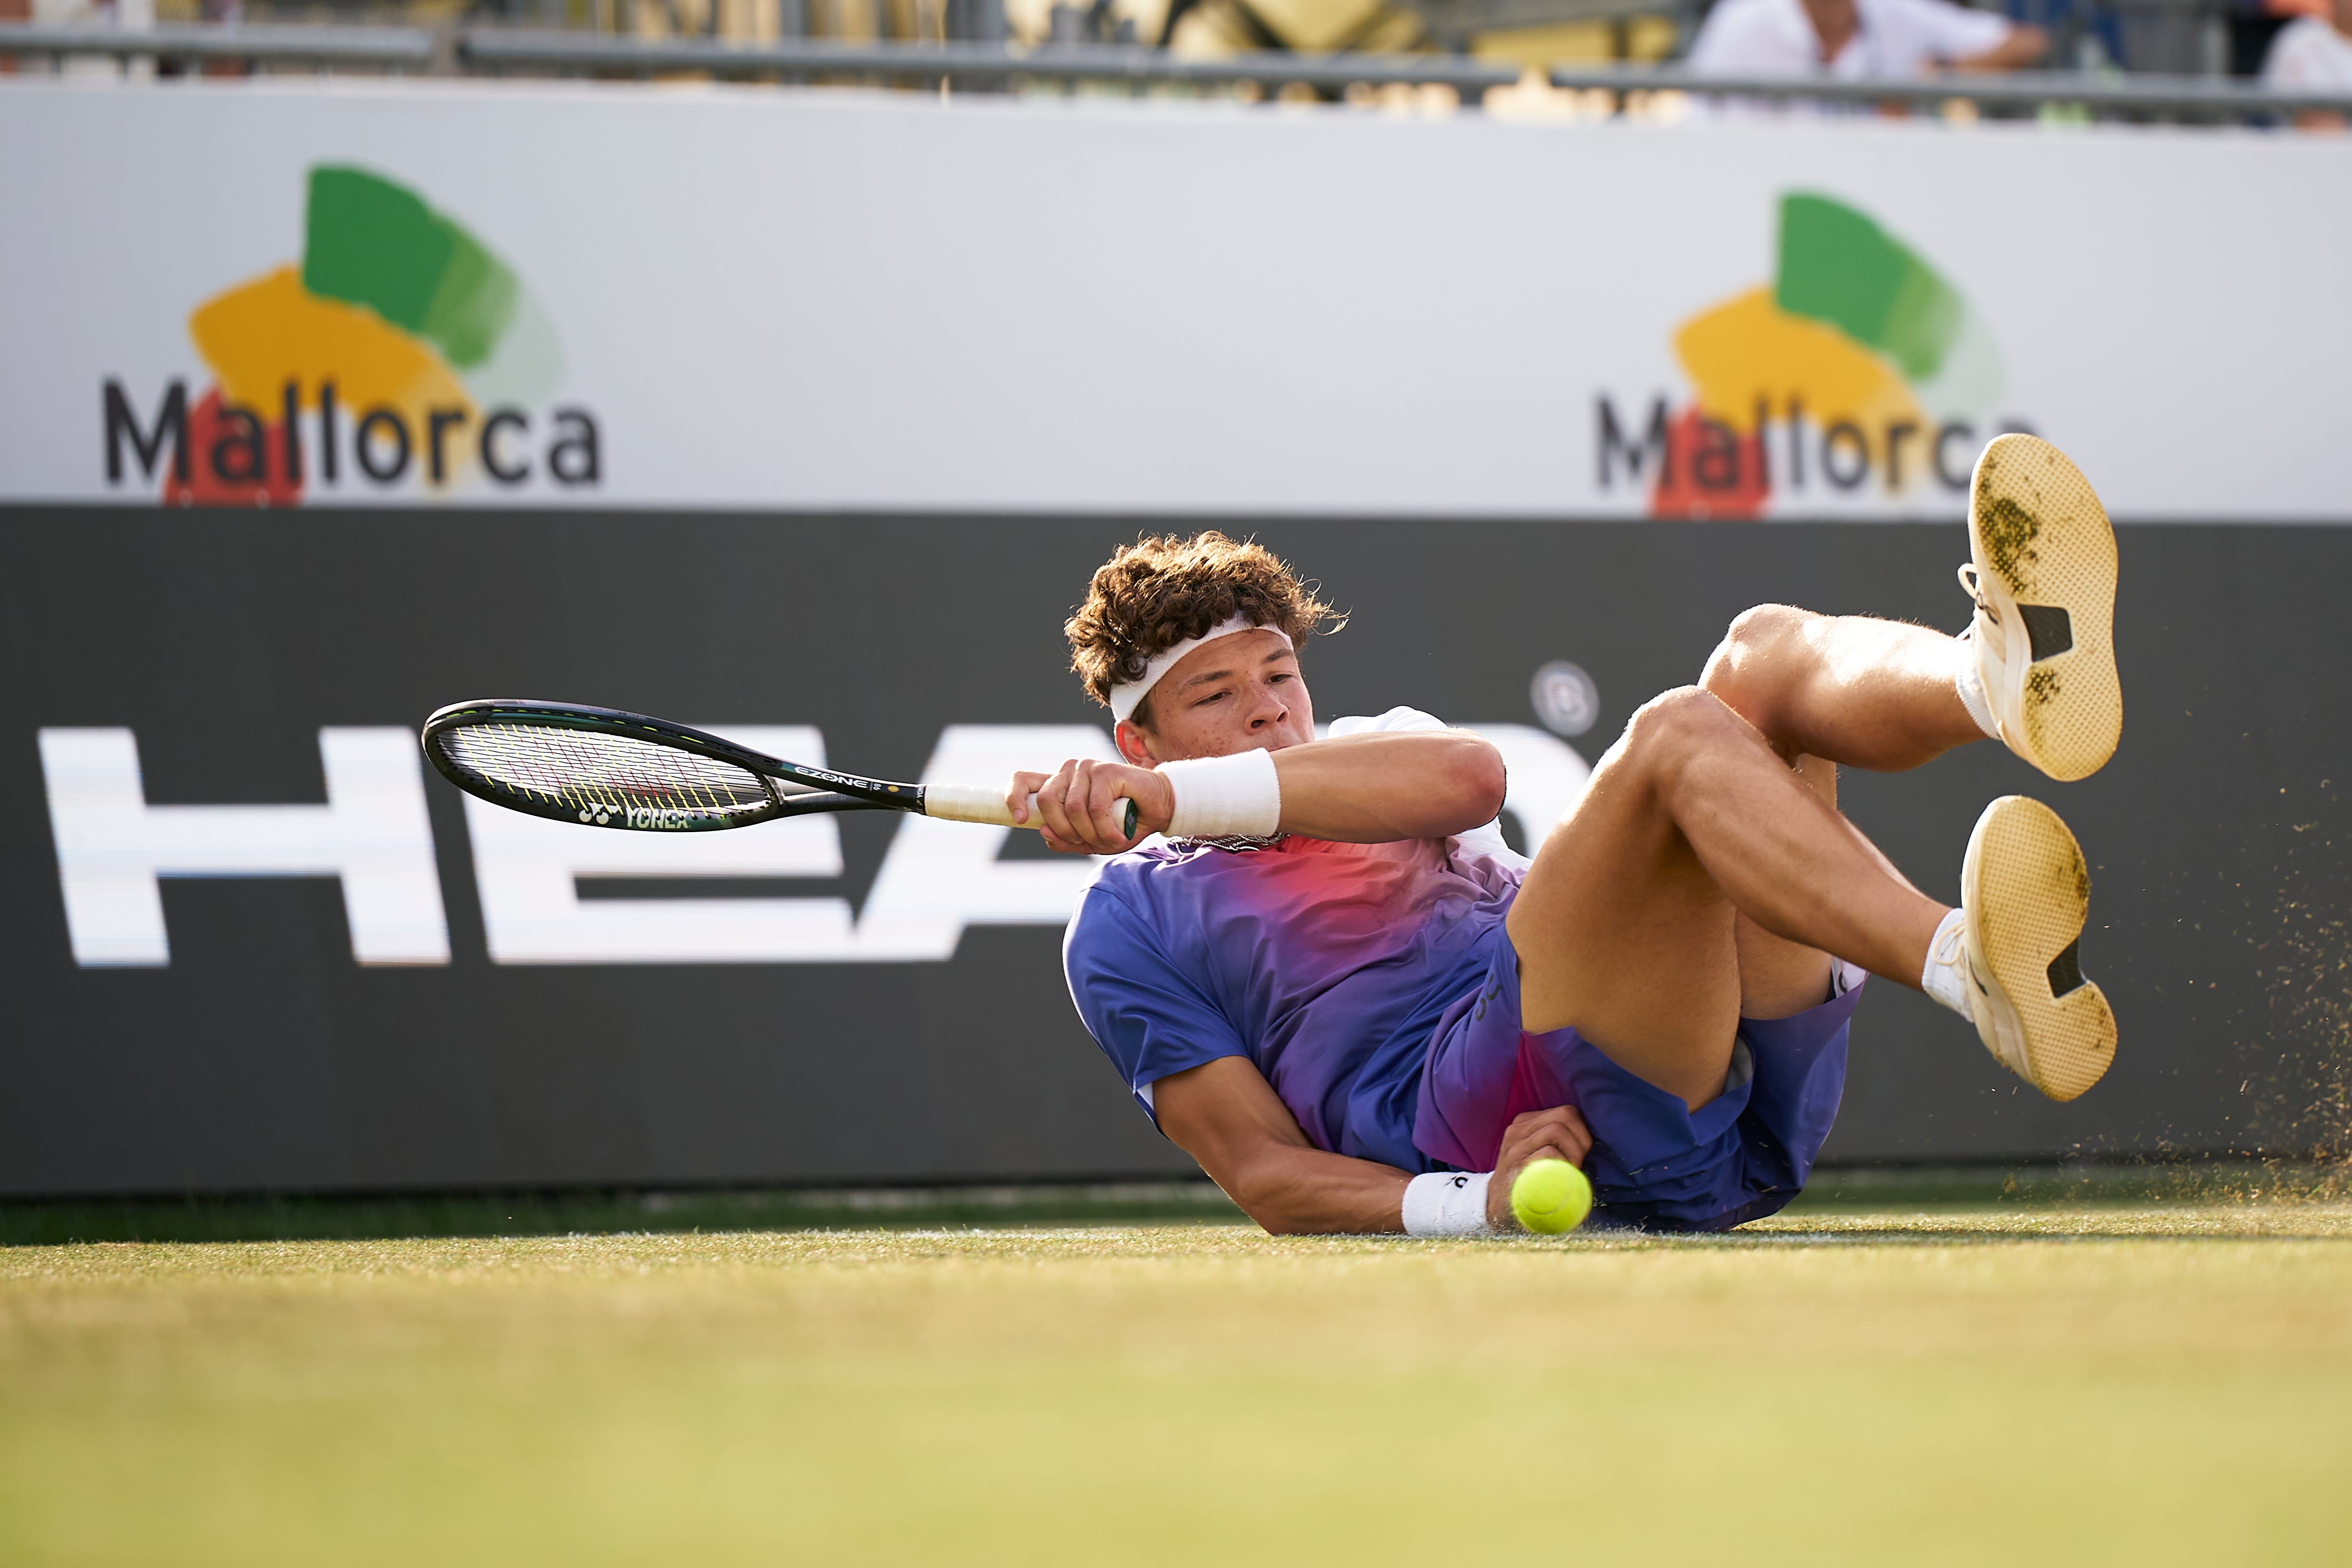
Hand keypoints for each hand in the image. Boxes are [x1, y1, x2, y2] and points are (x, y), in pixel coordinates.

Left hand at [1005, 759, 1173, 854]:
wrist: (1159, 809)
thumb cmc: (1122, 823)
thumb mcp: (1090, 840)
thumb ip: (1065, 840)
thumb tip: (1044, 833)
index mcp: (1059, 785)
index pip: (1023, 781)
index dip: (1014, 797)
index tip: (1022, 819)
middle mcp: (1068, 772)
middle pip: (1046, 800)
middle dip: (1064, 830)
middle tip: (1087, 842)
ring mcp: (1086, 768)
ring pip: (1071, 808)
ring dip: (1090, 833)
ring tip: (1109, 838)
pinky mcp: (1105, 770)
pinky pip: (1094, 808)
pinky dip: (1105, 829)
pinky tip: (1118, 835)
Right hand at [1485, 1105, 1592, 1230]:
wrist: (1499, 1208)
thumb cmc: (1529, 1181)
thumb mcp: (1539, 1154)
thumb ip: (1558, 1142)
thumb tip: (1593, 1140)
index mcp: (1526, 1123)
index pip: (1566, 1111)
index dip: (1583, 1131)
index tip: (1583, 1153)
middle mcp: (1518, 1130)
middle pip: (1564, 1116)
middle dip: (1581, 1140)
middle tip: (1579, 1163)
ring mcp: (1515, 1146)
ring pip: (1556, 1130)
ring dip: (1574, 1153)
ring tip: (1570, 1171)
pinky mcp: (1515, 1165)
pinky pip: (1548, 1153)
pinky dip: (1563, 1166)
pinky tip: (1560, 1180)